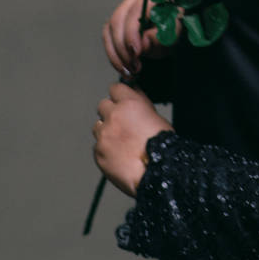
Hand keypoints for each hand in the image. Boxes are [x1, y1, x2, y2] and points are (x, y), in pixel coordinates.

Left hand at [92, 81, 172, 196]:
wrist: (156, 171)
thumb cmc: (161, 144)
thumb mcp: (155, 116)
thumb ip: (140, 103)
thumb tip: (133, 92)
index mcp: (129, 103)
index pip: (115, 88)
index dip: (119, 95)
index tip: (121, 101)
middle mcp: (113, 116)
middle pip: (102, 105)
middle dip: (110, 112)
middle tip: (121, 124)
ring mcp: (104, 135)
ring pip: (98, 126)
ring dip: (106, 131)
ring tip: (120, 143)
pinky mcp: (98, 153)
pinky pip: (97, 147)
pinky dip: (105, 150)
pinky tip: (118, 156)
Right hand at [102, 0, 179, 77]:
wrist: (168, 33)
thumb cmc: (172, 30)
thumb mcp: (172, 35)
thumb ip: (159, 37)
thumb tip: (143, 42)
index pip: (136, 12)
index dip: (132, 33)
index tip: (136, 53)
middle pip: (118, 20)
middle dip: (123, 47)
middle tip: (134, 66)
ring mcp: (122, 7)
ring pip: (110, 30)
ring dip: (117, 54)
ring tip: (130, 70)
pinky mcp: (115, 21)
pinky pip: (107, 38)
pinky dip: (113, 55)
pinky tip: (123, 67)